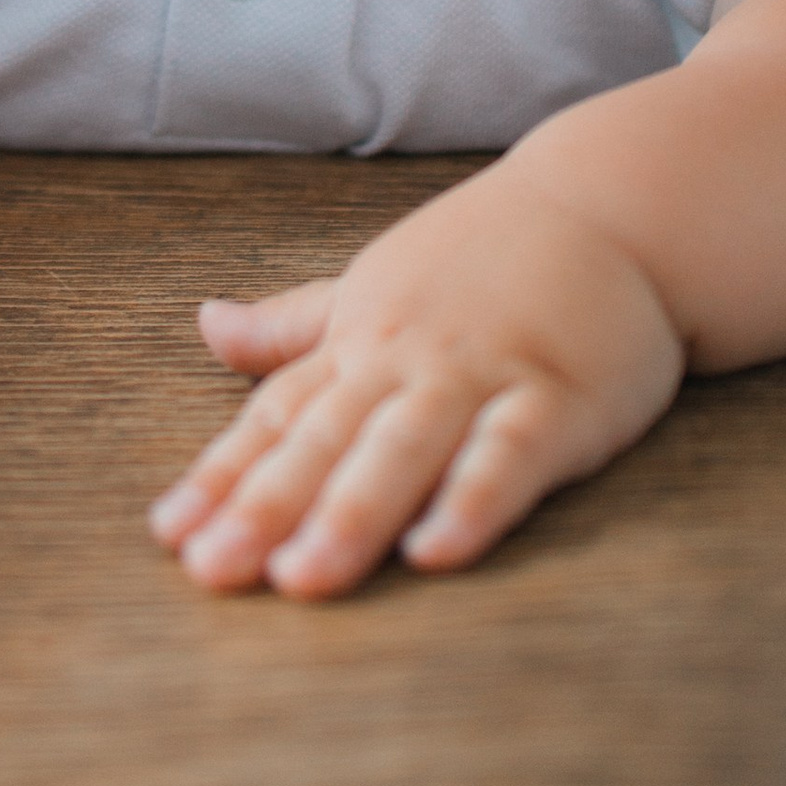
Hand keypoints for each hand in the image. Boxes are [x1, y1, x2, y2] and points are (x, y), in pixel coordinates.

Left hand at [147, 160, 683, 598]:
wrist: (615, 204)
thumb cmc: (489, 256)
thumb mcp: (375, 285)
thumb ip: (293, 325)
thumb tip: (205, 326)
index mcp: (361, 342)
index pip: (278, 416)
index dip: (224, 476)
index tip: (170, 534)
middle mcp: (407, 361)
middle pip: (327, 440)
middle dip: (266, 507)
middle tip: (212, 572)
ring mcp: (482, 376)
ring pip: (404, 449)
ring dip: (351, 513)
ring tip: (301, 580)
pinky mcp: (560, 400)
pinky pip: (510, 455)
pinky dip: (472, 500)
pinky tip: (436, 552)